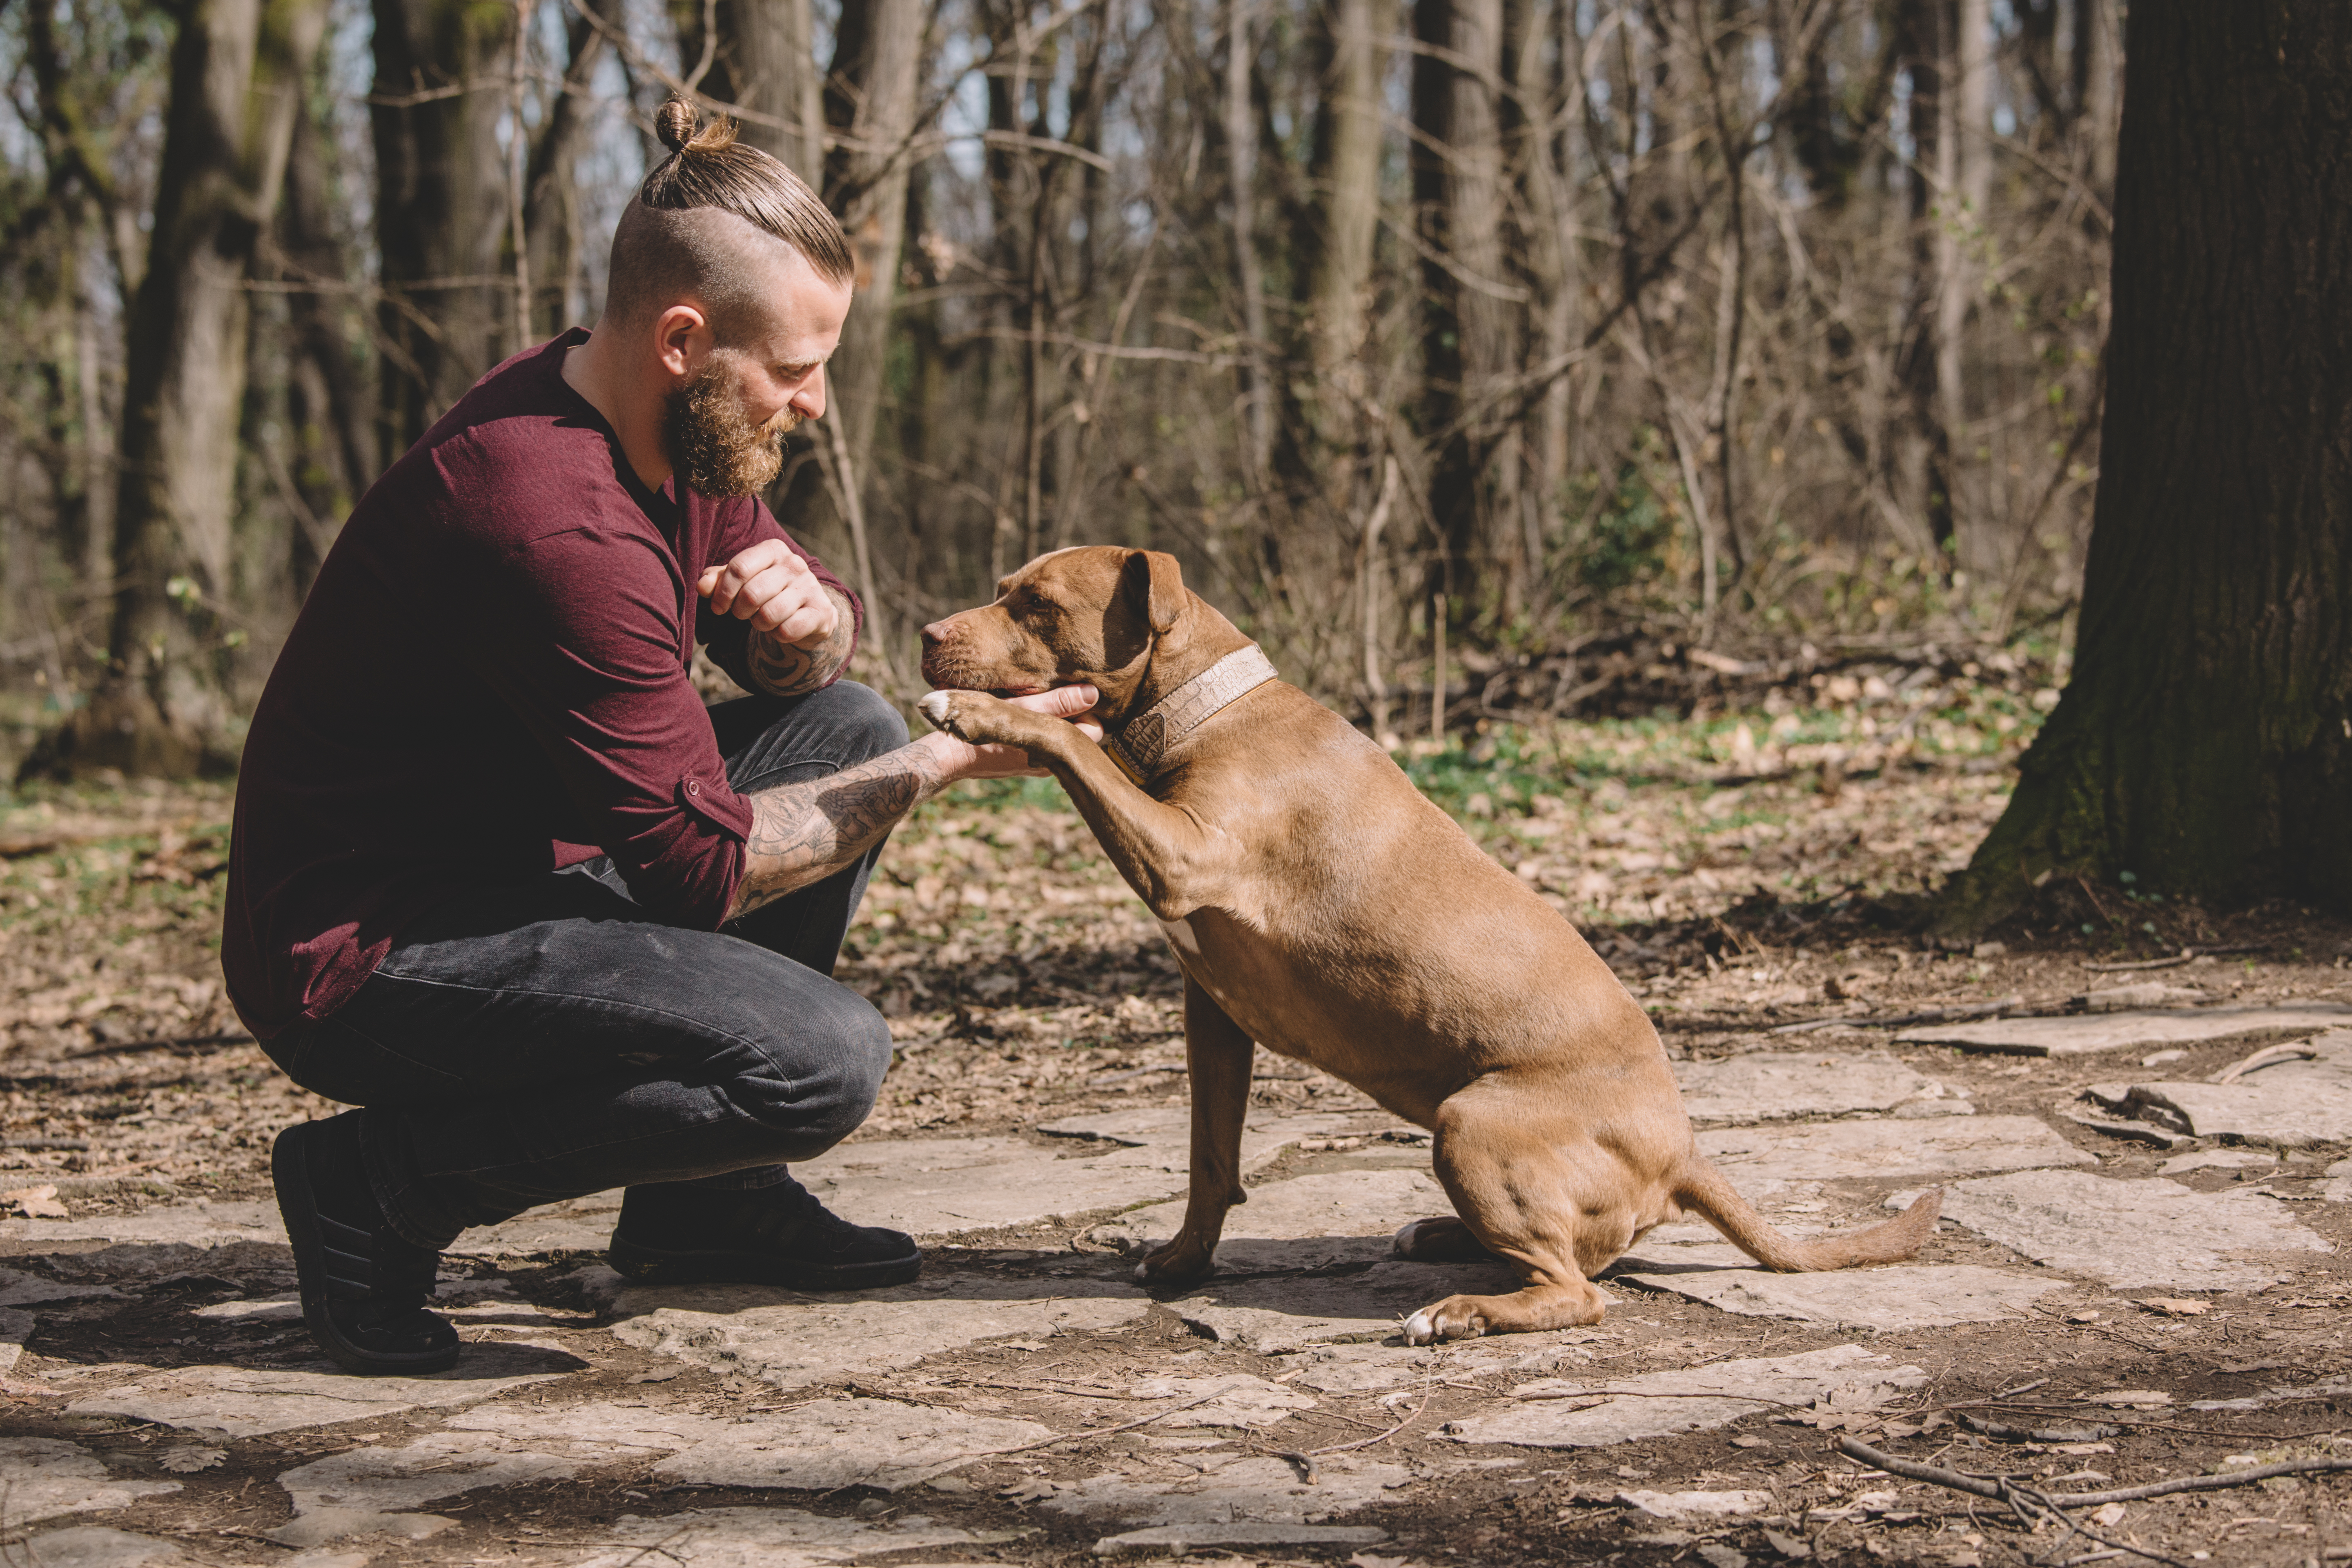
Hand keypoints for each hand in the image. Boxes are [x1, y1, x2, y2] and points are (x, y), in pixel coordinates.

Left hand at [698, 539, 837, 646]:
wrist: (808, 610)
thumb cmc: (767, 591)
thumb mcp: (741, 582)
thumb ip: (718, 580)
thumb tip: (701, 586)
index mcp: (773, 549)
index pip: (739, 568)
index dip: (722, 593)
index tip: (718, 607)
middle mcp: (794, 564)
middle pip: (751, 594)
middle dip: (740, 611)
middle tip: (742, 614)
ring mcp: (810, 587)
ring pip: (769, 614)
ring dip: (759, 624)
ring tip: (761, 620)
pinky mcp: (820, 611)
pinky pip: (788, 630)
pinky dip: (778, 635)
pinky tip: (780, 628)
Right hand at [927, 684, 1102, 780]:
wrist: (945, 756)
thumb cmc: (982, 729)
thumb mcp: (1020, 710)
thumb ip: (1059, 702)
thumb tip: (1094, 693)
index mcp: (1054, 754)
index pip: (1094, 732)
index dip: (1088, 709)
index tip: (1071, 691)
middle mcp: (1048, 764)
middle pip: (1077, 733)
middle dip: (1072, 712)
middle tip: (1055, 690)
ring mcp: (1033, 763)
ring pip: (1056, 734)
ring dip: (1051, 715)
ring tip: (1036, 695)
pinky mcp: (1018, 758)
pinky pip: (1038, 738)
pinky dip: (1034, 723)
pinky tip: (1020, 708)